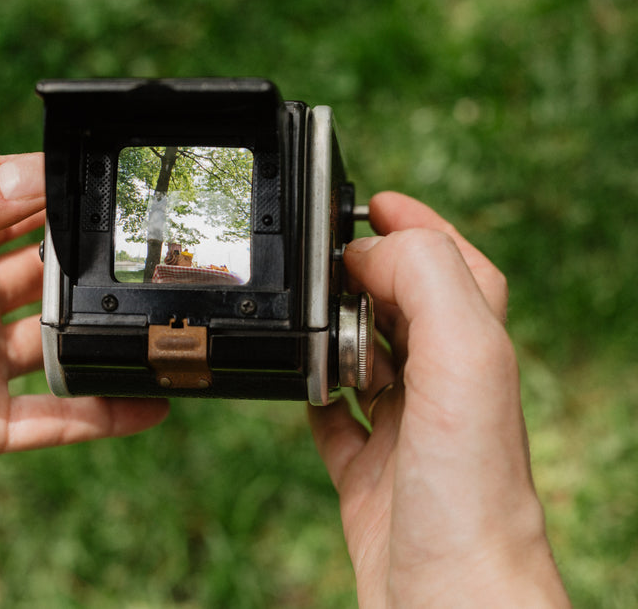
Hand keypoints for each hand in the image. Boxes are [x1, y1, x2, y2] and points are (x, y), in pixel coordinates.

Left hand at [0, 153, 167, 560]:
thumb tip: (37, 173)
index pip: (15, 207)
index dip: (61, 190)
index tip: (117, 175)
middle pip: (47, 272)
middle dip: (94, 257)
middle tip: (156, 244)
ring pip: (61, 345)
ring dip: (108, 332)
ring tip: (166, 318)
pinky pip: (54, 420)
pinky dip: (103, 413)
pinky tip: (152, 401)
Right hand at [309, 192, 568, 606]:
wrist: (450, 602)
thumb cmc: (469, 492)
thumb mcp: (464, 359)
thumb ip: (426, 282)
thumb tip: (366, 251)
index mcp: (476, 351)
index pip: (455, 264)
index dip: (417, 226)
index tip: (368, 201)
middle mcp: (445, 388)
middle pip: (407, 306)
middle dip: (366, 273)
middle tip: (317, 256)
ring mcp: (407, 434)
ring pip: (368, 360)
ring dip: (334, 331)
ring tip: (300, 313)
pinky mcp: (369, 477)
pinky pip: (336, 423)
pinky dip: (313, 398)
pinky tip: (294, 388)